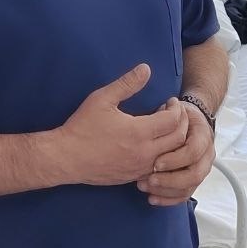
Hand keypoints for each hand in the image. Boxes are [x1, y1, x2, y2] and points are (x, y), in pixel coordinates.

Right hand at [54, 65, 188, 186]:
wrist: (65, 158)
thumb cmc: (82, 127)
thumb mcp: (102, 98)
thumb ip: (126, 83)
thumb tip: (146, 69)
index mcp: (139, 132)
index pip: (174, 120)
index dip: (176, 108)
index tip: (170, 101)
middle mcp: (144, 153)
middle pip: (179, 139)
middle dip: (181, 123)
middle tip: (172, 113)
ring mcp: (140, 168)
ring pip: (171, 157)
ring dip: (174, 142)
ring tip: (164, 129)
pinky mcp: (133, 178)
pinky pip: (159, 169)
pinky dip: (163, 157)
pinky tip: (153, 146)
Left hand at [137, 100, 214, 206]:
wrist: (189, 120)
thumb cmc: (178, 114)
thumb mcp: (176, 108)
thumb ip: (169, 114)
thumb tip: (159, 112)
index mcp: (203, 135)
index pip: (194, 151)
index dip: (175, 159)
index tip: (155, 163)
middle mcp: (206, 154)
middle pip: (195, 174)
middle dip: (170, 180)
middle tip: (148, 180)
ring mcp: (201, 168)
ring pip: (189, 187)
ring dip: (166, 190)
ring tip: (145, 187)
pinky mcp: (193, 179)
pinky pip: (184, 195)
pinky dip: (168, 199)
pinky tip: (152, 199)